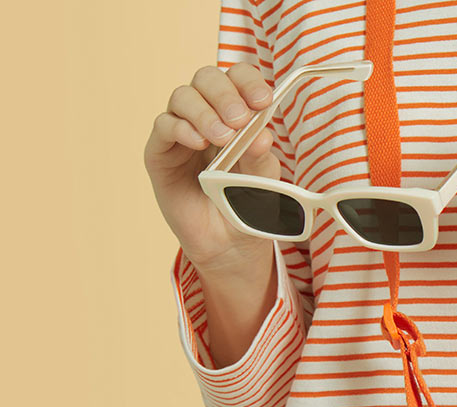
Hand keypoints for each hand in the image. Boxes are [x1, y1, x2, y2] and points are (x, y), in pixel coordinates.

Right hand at [142, 62, 280, 273]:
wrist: (231, 245)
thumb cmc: (250, 206)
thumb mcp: (264, 180)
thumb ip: (260, 156)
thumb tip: (261, 132)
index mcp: (237, 114)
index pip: (237, 78)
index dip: (248, 82)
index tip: (263, 101)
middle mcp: (207, 116)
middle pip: (206, 79)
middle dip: (225, 94)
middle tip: (240, 120)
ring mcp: (181, 132)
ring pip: (183, 97)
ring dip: (204, 113)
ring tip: (223, 139)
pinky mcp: (160, 152)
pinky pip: (163, 126)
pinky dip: (181, 128)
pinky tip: (198, 142)